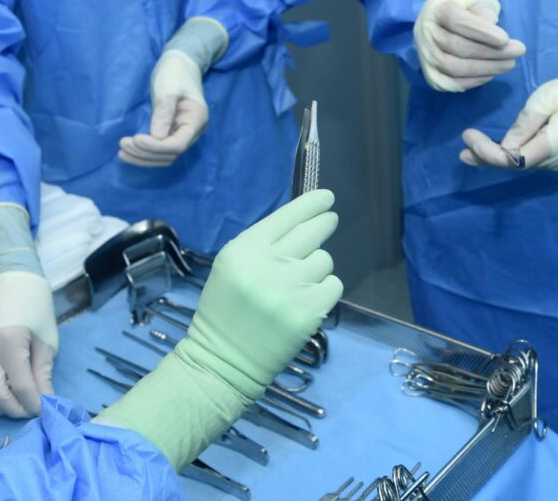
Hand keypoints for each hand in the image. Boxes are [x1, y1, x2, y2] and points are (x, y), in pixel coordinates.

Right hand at [0, 271, 56, 417]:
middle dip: (13, 409)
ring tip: (9, 404)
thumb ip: (43, 371)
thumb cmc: (34, 306)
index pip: (21, 385)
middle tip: (27, 409)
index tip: (43, 408)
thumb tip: (45, 399)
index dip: (33, 402)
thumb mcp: (47, 337)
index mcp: (9, 341)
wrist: (7, 280)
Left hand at [119, 50, 207, 166]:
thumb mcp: (168, 88)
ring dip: (143, 157)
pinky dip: (144, 153)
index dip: (156, 146)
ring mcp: (182, 134)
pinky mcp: (171, 133)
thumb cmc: (175, 72)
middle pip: (170, 154)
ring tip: (122, 151)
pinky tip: (129, 151)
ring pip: (164, 156)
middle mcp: (192, 132)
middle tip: (123, 144)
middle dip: (146, 153)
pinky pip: (159, 150)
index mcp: (196, 120)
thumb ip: (164, 112)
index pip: (178, 145)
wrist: (179, 64)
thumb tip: (156, 136)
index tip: (135, 138)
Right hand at [181, 189, 344, 396]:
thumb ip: (263, 244)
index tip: (327, 197)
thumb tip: (304, 221)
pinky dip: (325, 290)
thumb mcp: (232, 267)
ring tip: (298, 283)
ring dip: (317, 267)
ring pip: (324, 260)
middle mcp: (268, 265)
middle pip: (313, 231)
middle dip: (324, 223)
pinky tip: (307, 300)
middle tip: (329, 221)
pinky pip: (333, 285)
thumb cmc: (226, 309)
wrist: (224, 360)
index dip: (312, 204)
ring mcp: (291, 289)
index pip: (287, 216)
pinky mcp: (309, 312)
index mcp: (244, 250)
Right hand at [414, 0, 525, 92]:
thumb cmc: (463, 8)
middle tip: (517, 52)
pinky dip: (471, 82)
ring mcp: (425, 56)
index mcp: (438, 10)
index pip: (458, 21)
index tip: (505, 39)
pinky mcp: (429, 73)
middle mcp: (427, 34)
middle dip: (491, 52)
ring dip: (485, 68)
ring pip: (454, 67)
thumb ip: (484, 9)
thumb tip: (491, 25)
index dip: (482, 32)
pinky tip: (490, 75)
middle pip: (458, 46)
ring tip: (509, 64)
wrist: (436, 21)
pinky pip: (448, 83)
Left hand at [459, 70, 557, 170]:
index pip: (516, 160)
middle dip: (487, 158)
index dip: (489, 154)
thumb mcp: (547, 98)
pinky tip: (495, 151)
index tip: (469, 138)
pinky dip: (512, 156)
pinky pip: (534, 161)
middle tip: (463, 150)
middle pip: (517, 166)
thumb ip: (524, 124)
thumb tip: (504, 146)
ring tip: (470, 152)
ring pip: (524, 166)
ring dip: (497, 159)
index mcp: (557, 143)